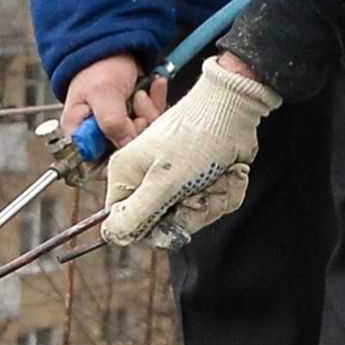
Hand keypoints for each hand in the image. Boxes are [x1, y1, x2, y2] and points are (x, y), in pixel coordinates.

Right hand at [53, 55, 161, 158]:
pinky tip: (153, 88)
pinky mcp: (135, 120)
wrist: (115, 47)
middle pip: (124, 152)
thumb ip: (111, 121)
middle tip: (136, 106)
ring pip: (143, 138)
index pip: (95, 165)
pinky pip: (153, 123)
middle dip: (138, 128)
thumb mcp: (102, 93)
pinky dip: (157, 104)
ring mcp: (119, 128)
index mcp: (79, 134)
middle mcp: (98, 136)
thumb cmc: (98, 67)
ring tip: (140, 93)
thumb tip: (125, 146)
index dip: (117, 155)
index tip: (128, 134)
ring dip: (149, 113)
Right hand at [102, 60, 278, 251]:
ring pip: (193, 215)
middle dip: (191, 212)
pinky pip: (211, 202)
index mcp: (126, 174)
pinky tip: (227, 171)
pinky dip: (225, 190)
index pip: (125, 223)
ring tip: (216, 174)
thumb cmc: (197, 137)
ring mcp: (175, 178)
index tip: (170, 218)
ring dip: (213, 198)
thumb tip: (111, 236)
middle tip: (198, 187)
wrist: (233, 108)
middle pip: (164, 223)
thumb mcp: (164, 183)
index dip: (150, 229)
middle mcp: (147, 177)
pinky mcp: (198, 178)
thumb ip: (136, 215)